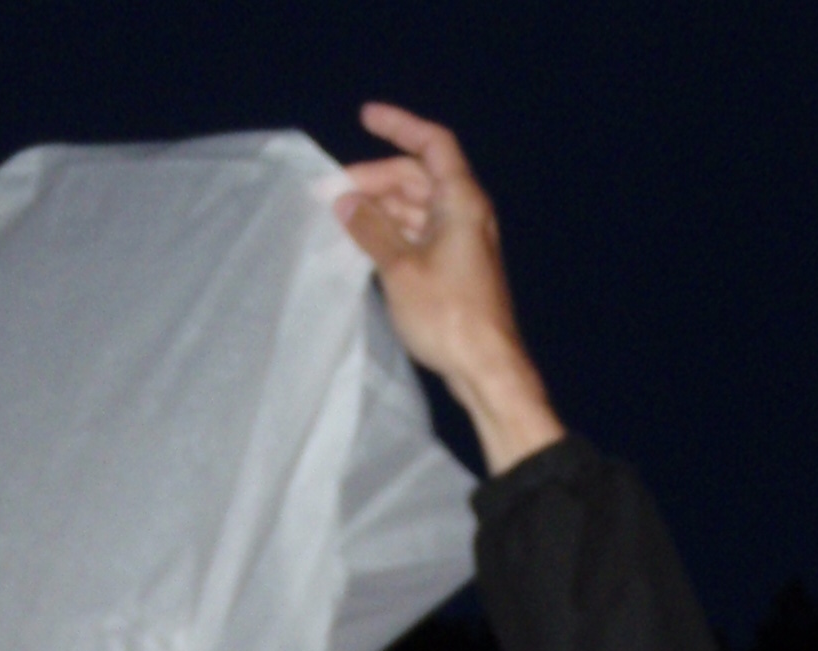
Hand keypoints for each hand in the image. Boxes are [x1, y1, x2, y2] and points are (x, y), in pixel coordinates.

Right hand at [338, 103, 564, 475]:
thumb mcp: (400, 269)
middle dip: (374, 179)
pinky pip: (417, 235)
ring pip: (414, 208)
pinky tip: (362, 242)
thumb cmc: (448, 316)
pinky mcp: (453, 268)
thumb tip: (344, 203)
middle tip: (332, 192)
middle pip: (416, 177)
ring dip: (379, 209)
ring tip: (339, 218)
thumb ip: (370, 230)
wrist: (486, 367)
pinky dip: (391, 233)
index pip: (431, 144)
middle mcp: (463, 213)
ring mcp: (459, 241)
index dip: (398, 125)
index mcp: (460, 200)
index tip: (365, 117)